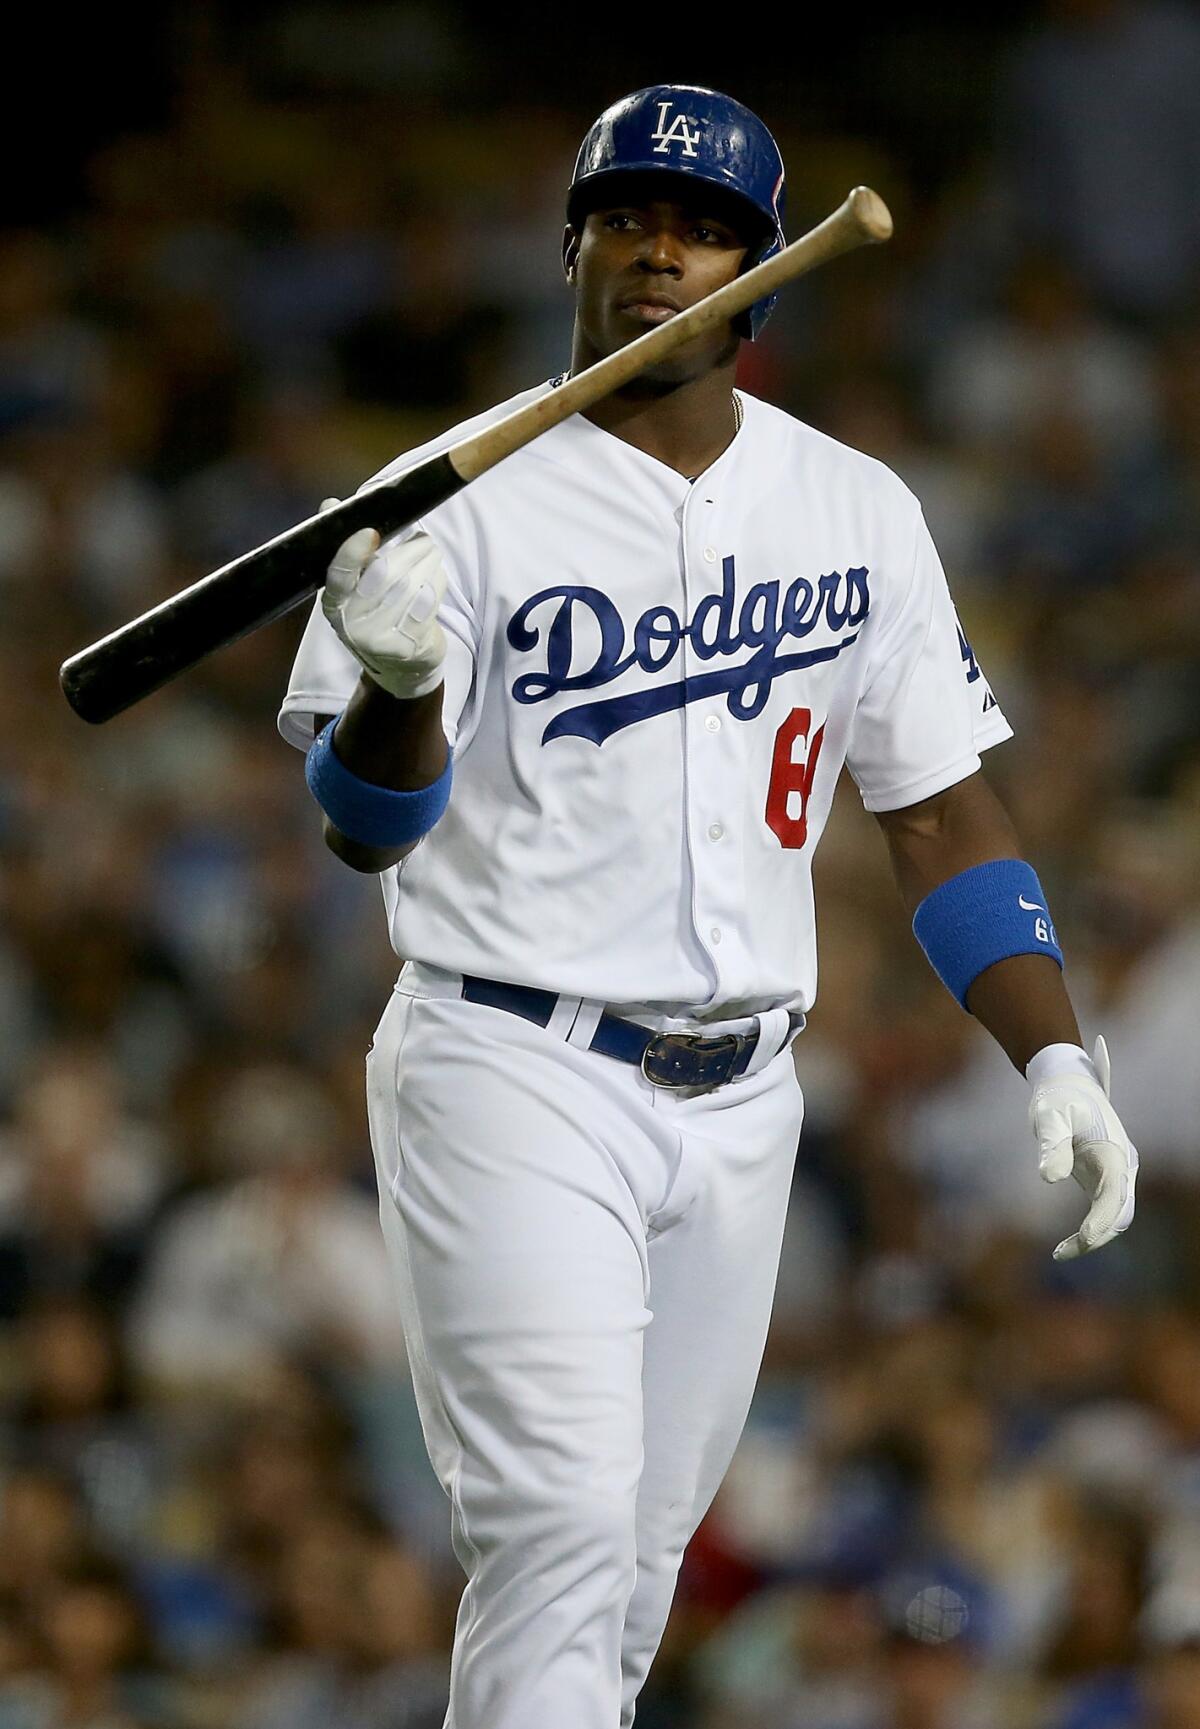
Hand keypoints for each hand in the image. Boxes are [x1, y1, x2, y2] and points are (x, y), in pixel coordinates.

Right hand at [319, 498, 446, 700]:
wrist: (402, 664)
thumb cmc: (380, 611)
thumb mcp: (357, 583)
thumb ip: (350, 547)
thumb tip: (330, 505)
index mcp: (334, 602)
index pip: (337, 576)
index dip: (352, 553)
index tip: (371, 532)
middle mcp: (350, 624)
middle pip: (385, 574)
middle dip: (410, 550)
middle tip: (423, 540)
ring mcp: (378, 639)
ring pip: (411, 585)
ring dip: (428, 563)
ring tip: (431, 556)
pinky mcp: (407, 647)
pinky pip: (428, 602)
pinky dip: (437, 582)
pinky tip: (436, 578)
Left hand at [1029, 1036, 1137, 1260]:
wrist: (1069, 1084)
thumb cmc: (1058, 1098)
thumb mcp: (1050, 1115)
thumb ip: (1051, 1144)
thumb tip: (1049, 1178)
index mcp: (1113, 1152)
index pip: (1114, 1194)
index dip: (1101, 1218)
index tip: (1084, 1237)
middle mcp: (1122, 1166)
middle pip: (1120, 1213)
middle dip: (1097, 1236)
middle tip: (1061, 1253)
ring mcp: (1117, 1174)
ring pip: (1116, 1217)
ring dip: (1094, 1237)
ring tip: (1059, 1253)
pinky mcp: (1105, 1179)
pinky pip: (1105, 1212)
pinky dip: (1091, 1230)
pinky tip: (1066, 1243)